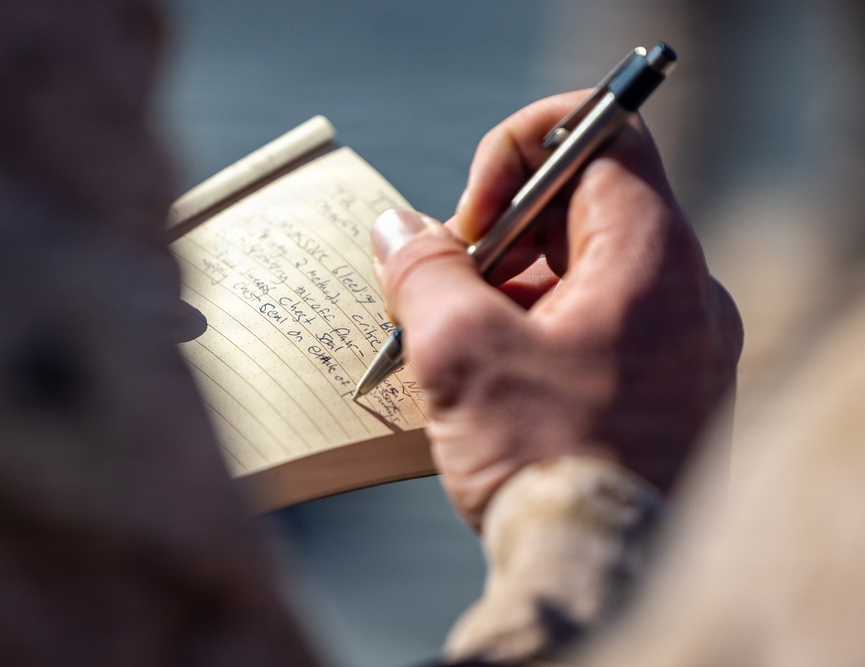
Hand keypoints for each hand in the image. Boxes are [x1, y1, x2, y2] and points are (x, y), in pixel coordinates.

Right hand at [371, 92, 742, 529]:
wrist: (598, 570)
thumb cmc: (542, 460)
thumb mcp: (459, 351)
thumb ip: (423, 270)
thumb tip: (397, 228)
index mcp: (651, 260)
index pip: (599, 138)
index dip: (521, 149)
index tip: (473, 213)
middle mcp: (684, 292)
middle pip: (586, 208)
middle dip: (504, 232)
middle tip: (453, 281)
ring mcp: (681, 343)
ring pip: (586, 270)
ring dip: (515, 286)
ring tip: (462, 338)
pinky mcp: (665, 386)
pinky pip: (599, 322)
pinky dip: (541, 327)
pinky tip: (496, 373)